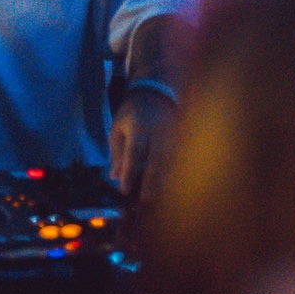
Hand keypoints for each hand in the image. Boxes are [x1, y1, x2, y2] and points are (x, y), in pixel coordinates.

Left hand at [108, 86, 174, 201]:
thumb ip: (116, 152)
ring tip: (155, 198)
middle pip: (156, 162)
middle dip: (150, 183)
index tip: (125, 190)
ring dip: (162, 181)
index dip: (130, 174)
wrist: (156, 92)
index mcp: (139, 128)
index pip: (134, 155)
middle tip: (144, 201)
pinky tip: (166, 186)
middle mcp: (158, 133)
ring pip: (169, 163)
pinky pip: (176, 160)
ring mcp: (172, 135)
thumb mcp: (118, 127)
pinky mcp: (180, 138)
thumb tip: (114, 176)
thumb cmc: (132, 112)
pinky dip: (171, 174)